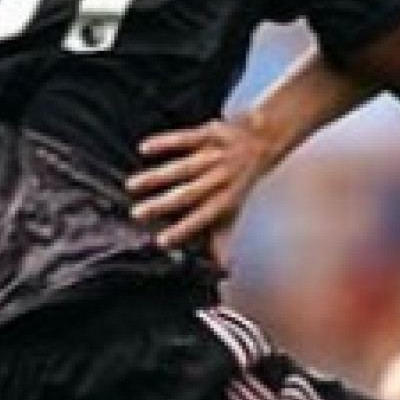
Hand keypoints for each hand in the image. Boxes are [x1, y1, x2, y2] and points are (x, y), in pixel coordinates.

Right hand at [129, 115, 274, 249]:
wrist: (268, 138)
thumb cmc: (246, 179)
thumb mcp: (241, 205)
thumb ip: (225, 235)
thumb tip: (223, 266)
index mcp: (229, 198)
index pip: (204, 218)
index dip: (184, 230)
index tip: (160, 242)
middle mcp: (222, 178)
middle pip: (190, 193)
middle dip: (163, 204)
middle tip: (137, 214)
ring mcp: (216, 155)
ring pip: (185, 168)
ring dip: (158, 177)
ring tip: (131, 186)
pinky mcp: (211, 133)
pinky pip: (187, 137)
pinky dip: (166, 142)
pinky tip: (143, 148)